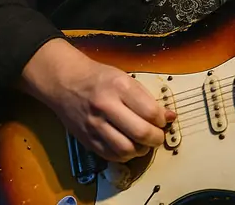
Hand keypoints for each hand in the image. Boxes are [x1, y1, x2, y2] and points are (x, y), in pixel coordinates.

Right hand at [19, 39, 175, 162]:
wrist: (65, 82)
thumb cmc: (99, 78)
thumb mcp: (126, 79)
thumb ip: (147, 98)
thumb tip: (170, 117)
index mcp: (120, 87)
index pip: (150, 112)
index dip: (162, 120)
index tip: (164, 120)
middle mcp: (106, 106)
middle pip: (140, 133)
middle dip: (156, 139)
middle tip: (158, 136)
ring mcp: (94, 125)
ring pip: (126, 149)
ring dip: (141, 150)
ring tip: (144, 143)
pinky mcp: (86, 139)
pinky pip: (111, 155)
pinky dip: (125, 155)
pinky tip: (129, 147)